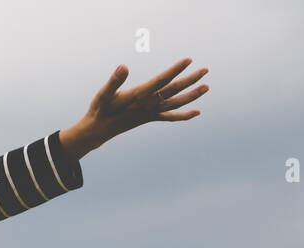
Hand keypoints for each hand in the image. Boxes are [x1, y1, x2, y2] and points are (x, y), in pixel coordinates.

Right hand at [60, 58, 208, 160]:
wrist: (97, 131)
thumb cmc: (99, 110)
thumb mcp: (103, 95)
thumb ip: (114, 81)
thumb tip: (123, 67)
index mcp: (138, 97)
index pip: (160, 81)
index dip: (175, 70)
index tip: (188, 60)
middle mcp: (147, 106)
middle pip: (173, 91)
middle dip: (190, 80)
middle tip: (206, 70)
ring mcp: (150, 113)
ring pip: (175, 104)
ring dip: (192, 96)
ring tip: (206, 87)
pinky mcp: (149, 118)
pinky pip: (169, 116)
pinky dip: (183, 115)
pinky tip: (196, 112)